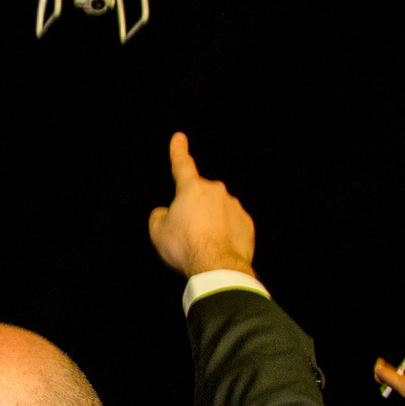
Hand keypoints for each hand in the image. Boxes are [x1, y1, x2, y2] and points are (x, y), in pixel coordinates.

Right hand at [146, 133, 255, 278]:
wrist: (217, 267)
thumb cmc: (185, 246)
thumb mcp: (158, 231)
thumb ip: (159, 216)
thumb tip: (166, 213)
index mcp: (192, 188)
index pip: (182, 164)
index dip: (178, 151)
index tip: (179, 138)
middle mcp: (215, 191)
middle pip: (200, 195)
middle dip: (194, 208)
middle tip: (187, 232)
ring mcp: (234, 206)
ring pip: (217, 210)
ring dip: (210, 222)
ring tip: (203, 244)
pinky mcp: (247, 223)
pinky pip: (232, 224)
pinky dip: (224, 233)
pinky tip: (217, 248)